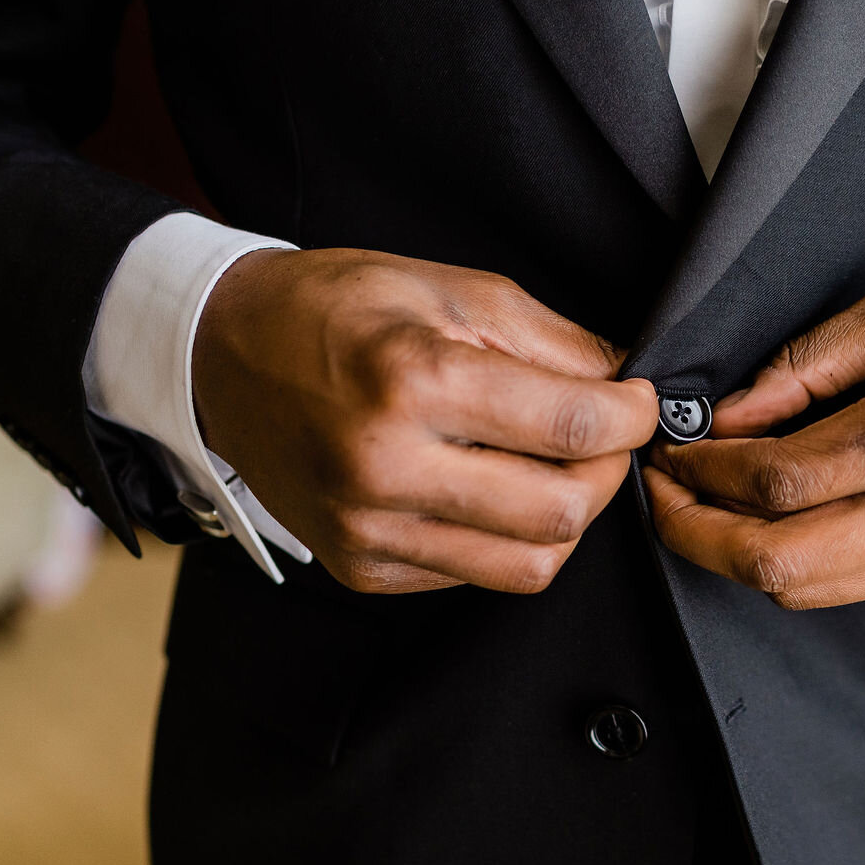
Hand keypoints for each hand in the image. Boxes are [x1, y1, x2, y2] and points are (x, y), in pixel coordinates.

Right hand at [194, 248, 659, 594]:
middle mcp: (386, 468)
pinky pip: (474, 575)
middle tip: (603, 438)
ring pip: (528, 565)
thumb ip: (554, 343)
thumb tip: (627, 386)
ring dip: (563, 517)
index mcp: (414, 381)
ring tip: (550, 466)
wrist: (224, 354)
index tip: (641, 404)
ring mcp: (369, 530)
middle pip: (561, 513)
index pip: (572, 427)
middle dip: (607, 474)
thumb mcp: (452, 289)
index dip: (632, 418)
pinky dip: (503, 538)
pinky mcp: (361, 568)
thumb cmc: (335, 311)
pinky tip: (485, 488)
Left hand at [644, 279, 864, 608]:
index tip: (669, 451)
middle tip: (659, 496)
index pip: (778, 478)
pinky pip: (845, 591)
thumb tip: (729, 417)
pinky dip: (791, 566)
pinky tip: (768, 526)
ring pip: (804, 592)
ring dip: (733, 560)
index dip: (703, 474)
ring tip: (700, 514)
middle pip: (777, 561)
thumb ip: (808, 362)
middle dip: (695, 534)